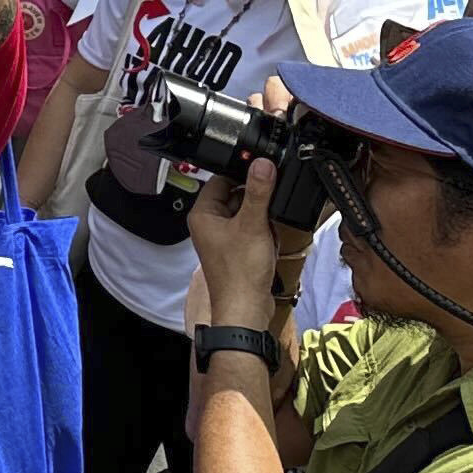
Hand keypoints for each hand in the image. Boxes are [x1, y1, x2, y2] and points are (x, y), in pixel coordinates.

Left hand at [185, 156, 285, 320]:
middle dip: (256, 202)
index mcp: (203, 214)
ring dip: (262, 220)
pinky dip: (264, 234)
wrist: (246, 308)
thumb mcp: (253, 224)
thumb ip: (258, 191)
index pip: (220, 179)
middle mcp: (209, 224)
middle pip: (235, 196)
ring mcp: (223, 238)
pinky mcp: (236, 250)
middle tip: (267, 210)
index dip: (240, 173)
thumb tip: (261, 164)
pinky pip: (252, 231)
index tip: (262, 169)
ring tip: (265, 232)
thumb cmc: (241, 272)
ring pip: (247, 214)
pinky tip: (268, 243)